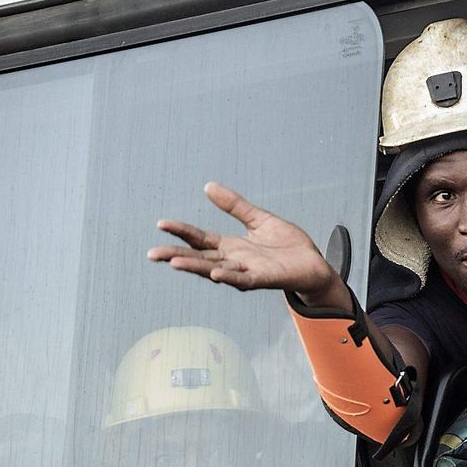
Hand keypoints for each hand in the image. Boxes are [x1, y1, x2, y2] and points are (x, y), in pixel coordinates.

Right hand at [148, 182, 350, 308]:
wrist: (314, 264)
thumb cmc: (288, 246)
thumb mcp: (259, 219)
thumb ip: (235, 206)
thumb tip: (209, 186)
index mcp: (231, 247)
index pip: (200, 239)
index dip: (181, 232)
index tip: (161, 224)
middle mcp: (235, 262)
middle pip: (200, 258)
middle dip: (176, 255)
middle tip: (152, 254)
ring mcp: (248, 272)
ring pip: (216, 270)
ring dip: (196, 267)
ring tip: (175, 262)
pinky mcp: (265, 279)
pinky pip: (244, 280)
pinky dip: (229, 277)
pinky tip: (215, 273)